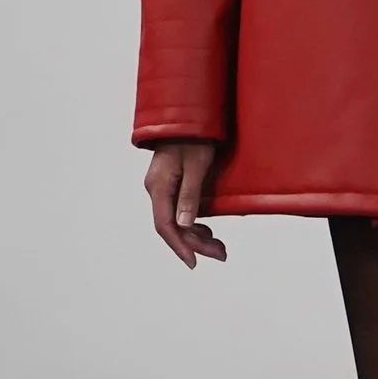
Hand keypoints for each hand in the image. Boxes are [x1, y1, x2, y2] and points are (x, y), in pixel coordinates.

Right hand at [145, 141, 226, 266]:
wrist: (188, 116)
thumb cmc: (195, 137)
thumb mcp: (197, 165)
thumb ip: (190, 195)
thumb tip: (184, 225)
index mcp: (159, 186)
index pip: (166, 225)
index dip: (180, 246)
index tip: (194, 262)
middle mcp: (157, 189)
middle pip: (173, 226)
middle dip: (196, 243)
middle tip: (221, 254)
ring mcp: (162, 187)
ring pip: (176, 220)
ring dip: (197, 235)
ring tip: (219, 247)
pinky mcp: (170, 184)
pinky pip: (178, 210)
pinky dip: (193, 223)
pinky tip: (207, 230)